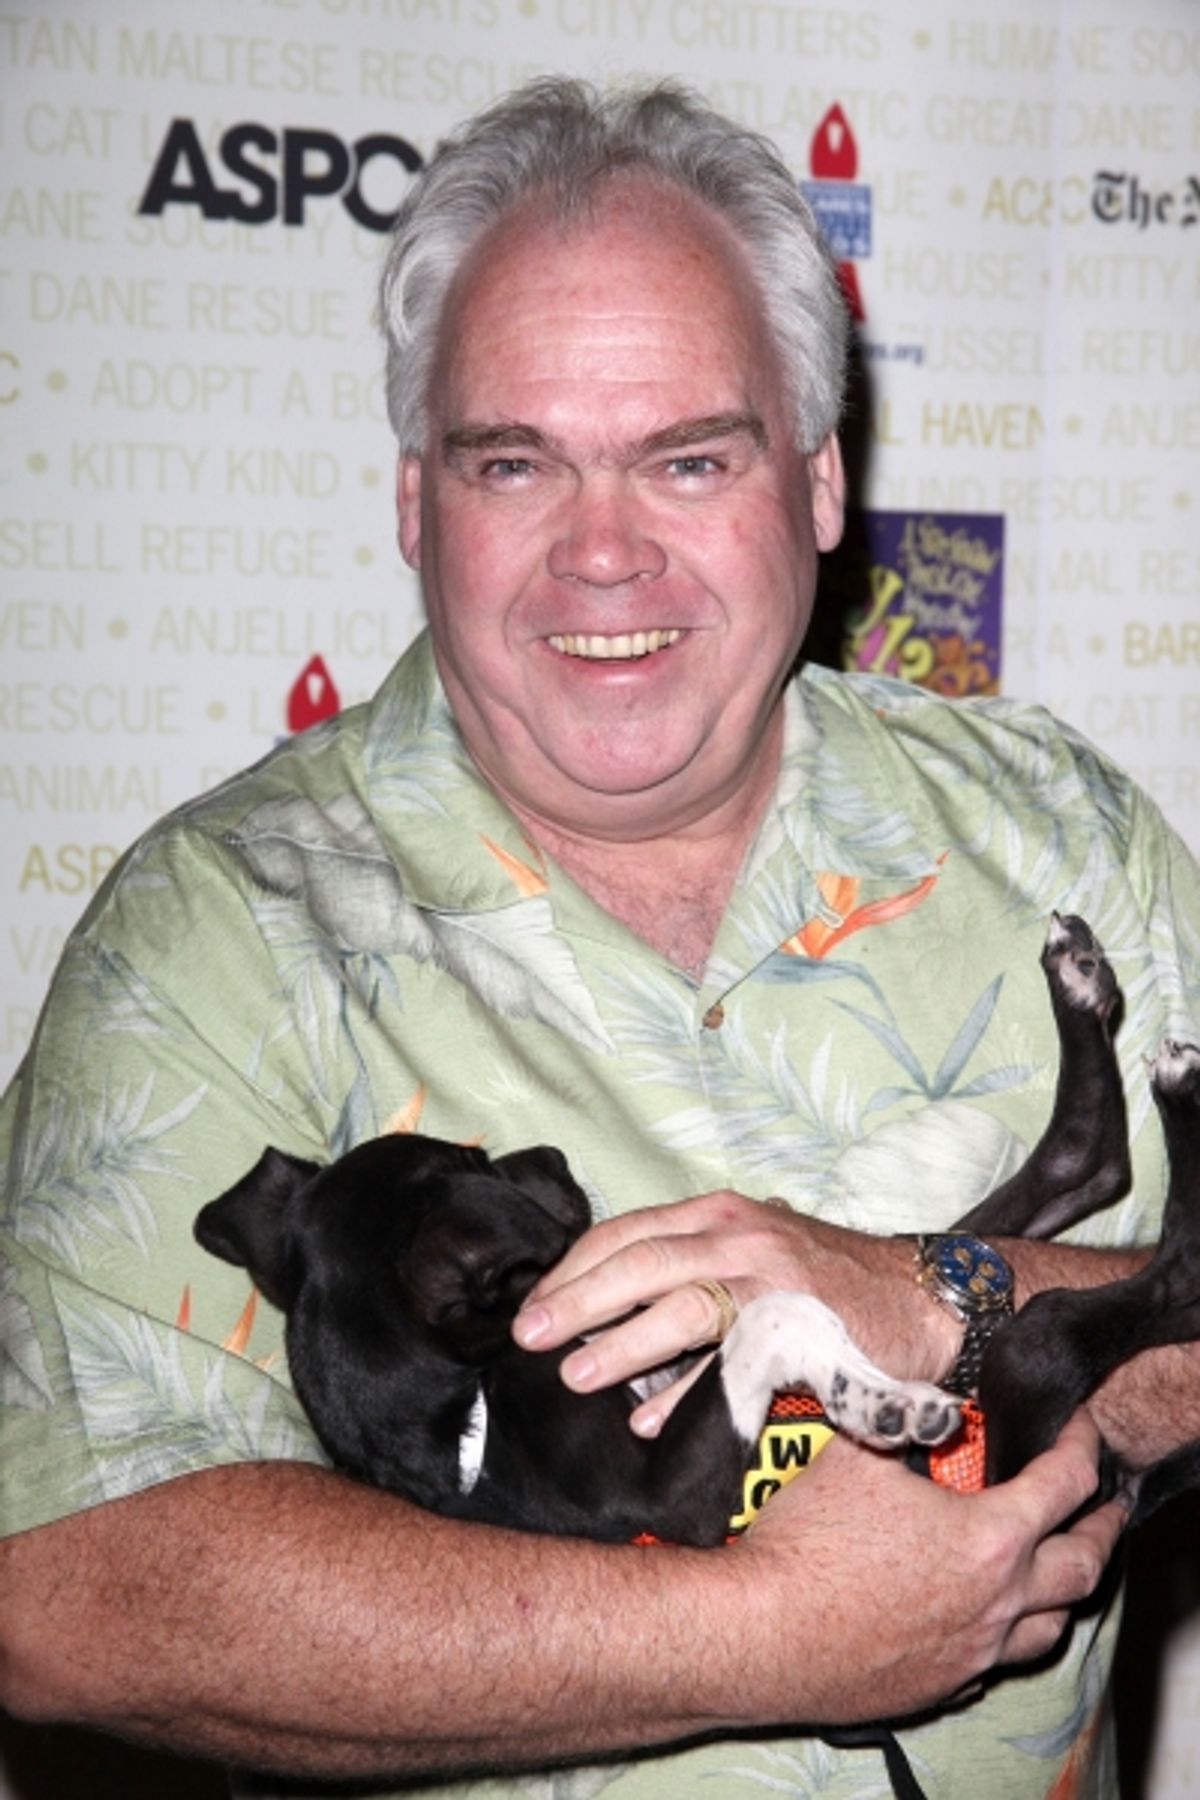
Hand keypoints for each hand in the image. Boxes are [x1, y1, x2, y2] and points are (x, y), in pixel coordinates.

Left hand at [512, 1191, 958, 1429]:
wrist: (922, 1293)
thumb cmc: (825, 1278)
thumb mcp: (752, 1247)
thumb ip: (690, 1262)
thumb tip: (605, 1306)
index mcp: (718, 1214)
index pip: (626, 1231)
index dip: (574, 1269)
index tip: (535, 1305)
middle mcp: (739, 1235)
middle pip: (640, 1262)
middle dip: (578, 1301)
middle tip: (531, 1337)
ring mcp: (770, 1279)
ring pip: (682, 1304)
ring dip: (621, 1344)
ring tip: (577, 1375)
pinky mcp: (801, 1328)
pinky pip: (731, 1362)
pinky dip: (685, 1393)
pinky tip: (647, 1420)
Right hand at [733, 1407, 1126, 1723]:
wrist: (761, 1630)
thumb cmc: (809, 1539)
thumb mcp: (857, 1449)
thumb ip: (901, 1413)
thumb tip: (921, 1389)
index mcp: (990, 1539)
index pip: (1064, 1483)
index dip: (1079, 1444)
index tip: (1077, 1425)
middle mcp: (997, 1603)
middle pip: (1082, 1565)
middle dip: (1101, 1525)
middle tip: (1103, 1502)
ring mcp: (973, 1654)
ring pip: (1051, 1627)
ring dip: (1064, 1588)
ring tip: (1058, 1563)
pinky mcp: (940, 1686)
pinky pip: (998, 1663)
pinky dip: (1009, 1633)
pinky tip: (987, 1615)